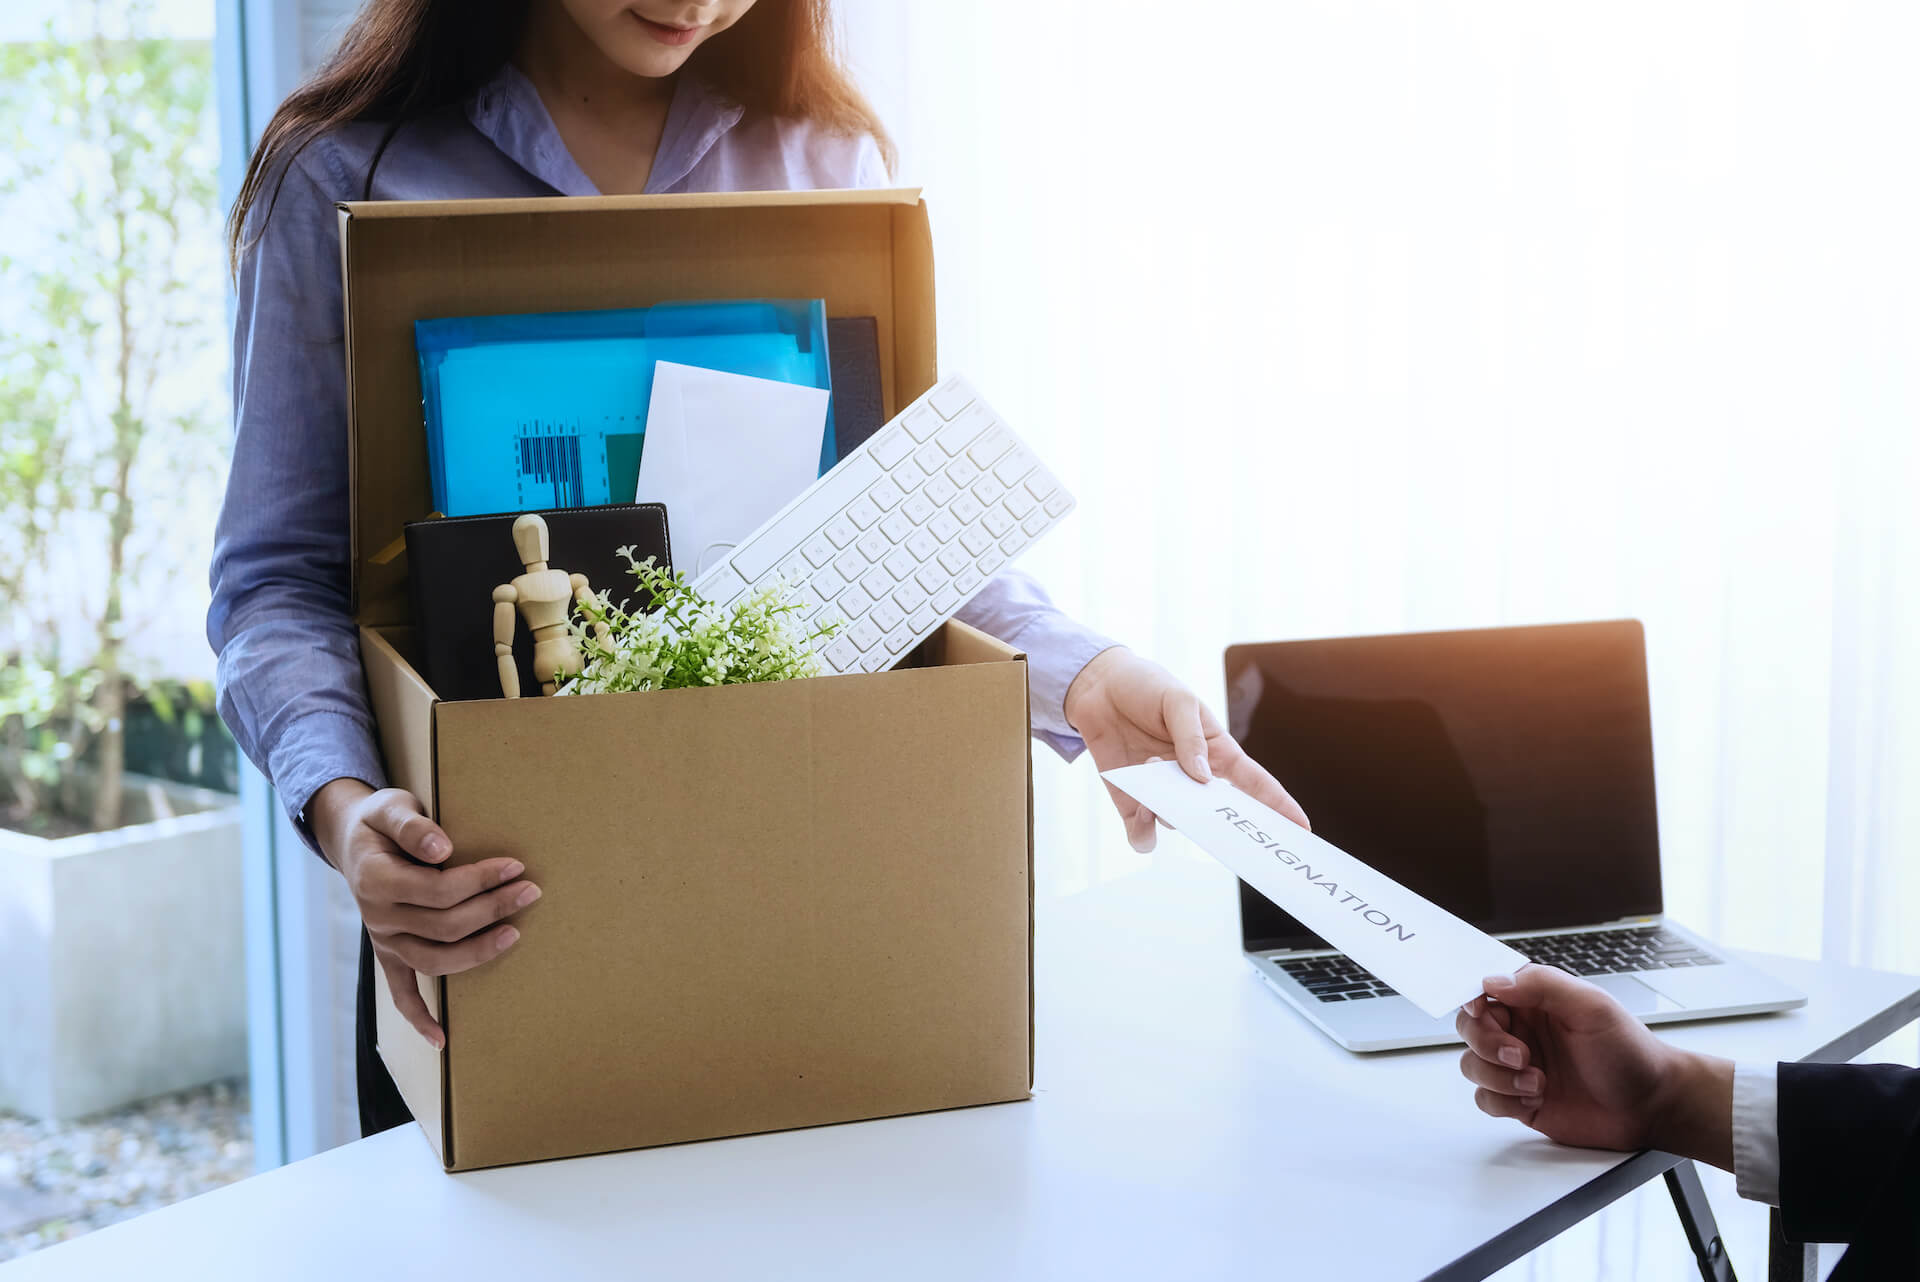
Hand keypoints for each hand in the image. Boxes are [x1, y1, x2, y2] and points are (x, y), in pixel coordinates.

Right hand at [310, 779, 537, 1048]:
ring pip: (434, 961)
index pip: (438, 890)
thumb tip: (443, 851)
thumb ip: (413, 826)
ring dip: (478, 952)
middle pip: (444, 925)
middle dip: (492, 908)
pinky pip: (400, 993)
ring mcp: (383, 940)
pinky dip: (418, 1018)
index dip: (480, 880)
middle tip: (531, 890)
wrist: (351, 838)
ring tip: (515, 934)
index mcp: (376, 879)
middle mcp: (377, 916)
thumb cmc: (380, 820)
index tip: (515, 866)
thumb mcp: (390, 806)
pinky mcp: (388, 953)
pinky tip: (442, 1040)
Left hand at [1063, 646, 1308, 850]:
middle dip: (1224, 825)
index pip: (1254, 782)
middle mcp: (1192, 777)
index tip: (1301, 827)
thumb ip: (1191, 738)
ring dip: (1170, 809)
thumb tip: (1202, 777)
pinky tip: (1140, 826)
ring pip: (1177, 821)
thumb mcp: (1176, 700)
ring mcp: (1163, 790)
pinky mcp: (1131, 800)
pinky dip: (1142, 834)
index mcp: (1216, 751)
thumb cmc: (1147, 686)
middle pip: (1217, 812)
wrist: (1099, 687)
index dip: (1279, 804)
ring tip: (1151, 771)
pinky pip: (1141, 830)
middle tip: (1225, 830)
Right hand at [1457, 964, 1733, 1167]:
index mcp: (1535, 1002)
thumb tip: (1492, 981)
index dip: (1474, 1002)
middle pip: (1470, 1029)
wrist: (1652, 1106)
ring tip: (1536, 1082)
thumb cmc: (1631, 1052)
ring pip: (1472, 1065)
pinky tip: (1536, 1098)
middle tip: (1520, 1055)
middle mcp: (1522, 1032)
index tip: (1482, 1011)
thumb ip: (1542, 985)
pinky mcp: (1519, 1102)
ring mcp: (1518, 1068)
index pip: (1483, 992)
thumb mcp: (1593, 1007)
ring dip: (1498, 1076)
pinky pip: (1485, 1100)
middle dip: (1487, 1044)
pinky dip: (1503, 1101)